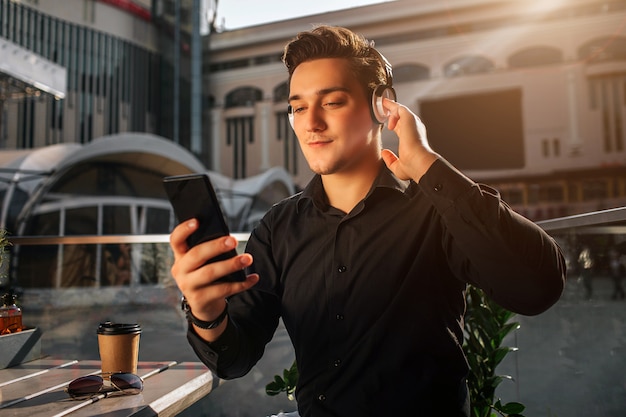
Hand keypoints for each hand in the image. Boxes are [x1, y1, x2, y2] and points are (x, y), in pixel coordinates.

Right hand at [169, 219, 258, 336]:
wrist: (204, 306)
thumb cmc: (206, 276)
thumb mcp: (202, 263)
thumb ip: (208, 251)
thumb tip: (228, 239)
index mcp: (180, 257)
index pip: (176, 240)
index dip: (184, 230)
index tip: (197, 221)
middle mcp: (180, 271)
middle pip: (196, 255)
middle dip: (216, 246)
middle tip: (233, 240)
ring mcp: (188, 286)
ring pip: (210, 273)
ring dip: (231, 265)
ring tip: (247, 258)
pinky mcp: (200, 300)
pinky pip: (224, 290)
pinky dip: (241, 283)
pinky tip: (253, 278)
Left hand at [380, 99, 438, 181]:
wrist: (419, 163)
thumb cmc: (414, 167)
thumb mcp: (398, 166)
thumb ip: (390, 159)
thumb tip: (384, 153)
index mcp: (412, 140)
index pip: (403, 129)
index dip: (395, 124)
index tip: (389, 123)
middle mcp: (414, 130)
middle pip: (403, 116)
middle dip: (394, 110)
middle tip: (385, 105)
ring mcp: (412, 124)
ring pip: (401, 110)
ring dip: (392, 106)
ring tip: (383, 102)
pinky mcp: (409, 118)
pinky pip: (400, 108)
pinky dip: (392, 108)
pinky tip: (386, 111)